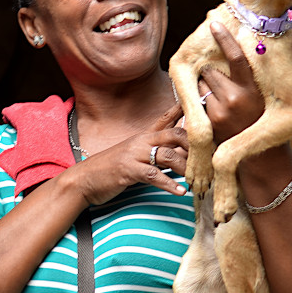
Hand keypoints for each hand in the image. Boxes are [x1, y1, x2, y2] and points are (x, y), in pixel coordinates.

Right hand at [68, 103, 188, 205]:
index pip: (166, 118)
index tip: (200, 100)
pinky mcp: (129, 170)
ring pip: (168, 155)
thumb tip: (181, 156)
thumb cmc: (112, 169)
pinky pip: (154, 175)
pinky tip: (180, 192)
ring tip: (197, 180)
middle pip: (175, 134)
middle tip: (208, 158)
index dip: (183, 110)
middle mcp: (141, 141)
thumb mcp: (136, 157)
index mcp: (144, 136)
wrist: (83, 180)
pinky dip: (169, 184)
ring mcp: (134, 155)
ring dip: (185, 169)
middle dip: (194, 144)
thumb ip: (157, 154)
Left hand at [199, 21, 268, 143]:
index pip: (237, 58)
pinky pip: (199, 101)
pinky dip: (204, 101)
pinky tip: (218, 111)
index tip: (214, 24)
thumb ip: (279, 67)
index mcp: (254, 90)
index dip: (224, 39)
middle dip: (213, 71)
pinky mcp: (210, 122)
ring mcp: (221, 112)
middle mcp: (237, 100)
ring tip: (222, 99)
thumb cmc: (272, 119)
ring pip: (202, 85)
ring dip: (207, 86)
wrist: (264, 159)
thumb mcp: (277, 95)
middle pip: (211, 70)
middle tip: (222, 81)